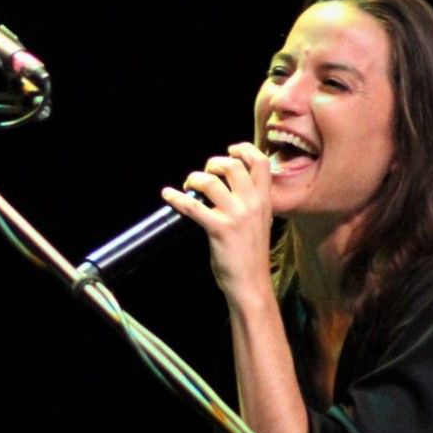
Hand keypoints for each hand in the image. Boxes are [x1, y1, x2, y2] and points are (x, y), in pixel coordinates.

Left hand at [163, 143, 275, 295]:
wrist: (251, 282)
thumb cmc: (252, 254)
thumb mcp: (260, 222)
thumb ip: (251, 202)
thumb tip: (230, 186)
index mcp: (264, 200)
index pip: (260, 162)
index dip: (244, 150)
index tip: (231, 150)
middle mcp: (252, 203)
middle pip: (232, 165)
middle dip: (213, 163)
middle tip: (205, 174)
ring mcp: (236, 215)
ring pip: (210, 181)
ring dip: (194, 179)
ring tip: (189, 185)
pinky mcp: (219, 229)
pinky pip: (192, 206)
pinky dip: (176, 198)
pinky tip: (168, 195)